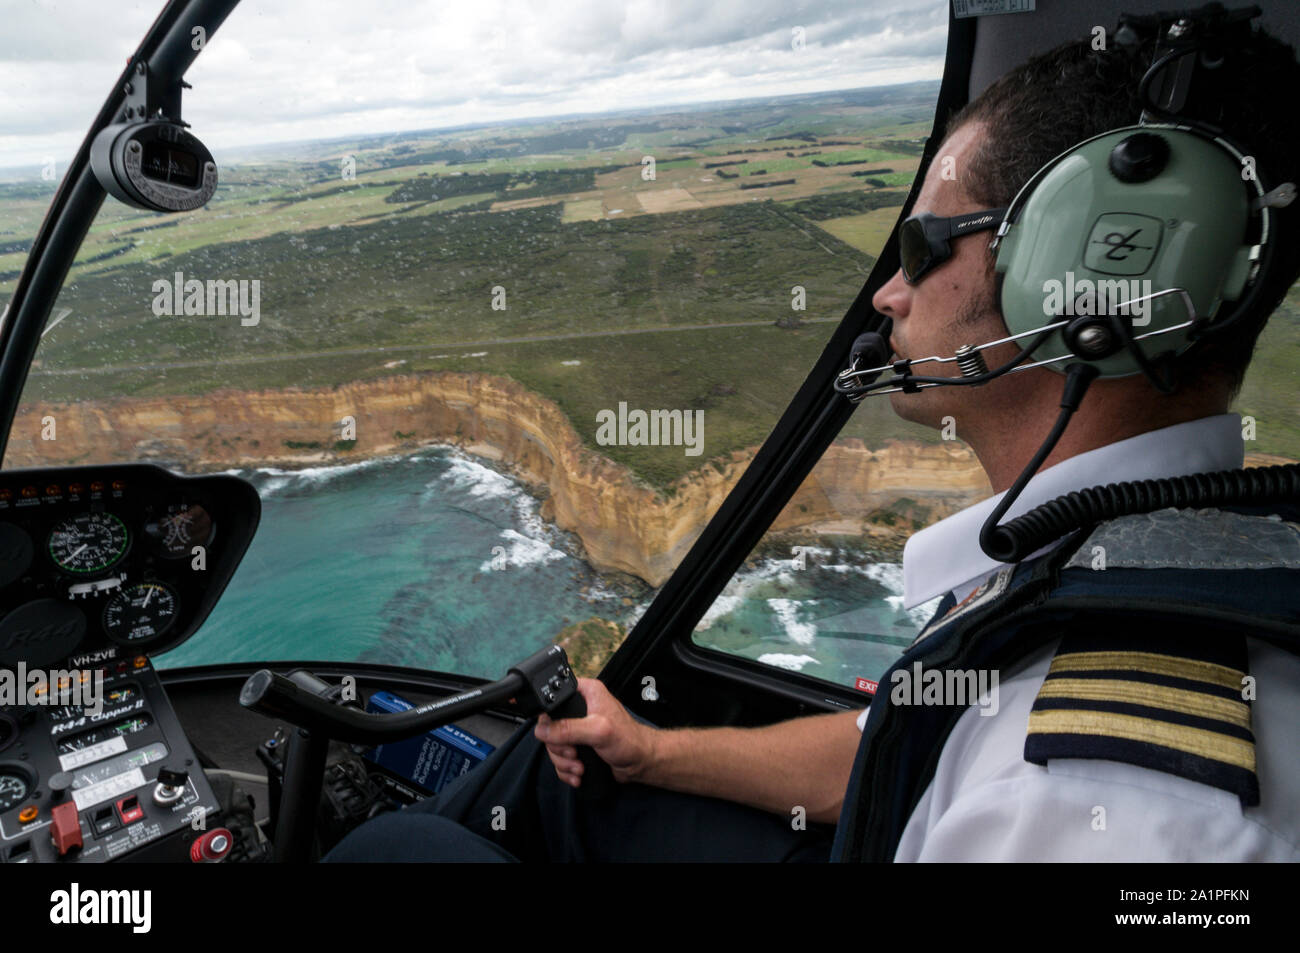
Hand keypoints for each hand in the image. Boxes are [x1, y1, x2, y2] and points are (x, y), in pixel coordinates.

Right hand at [534, 677, 655, 787]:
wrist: (641, 762)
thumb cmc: (630, 740)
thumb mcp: (598, 730)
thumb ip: (569, 729)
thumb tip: (543, 730)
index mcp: (586, 693)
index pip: (554, 698)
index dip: (550, 717)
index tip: (558, 733)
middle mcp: (580, 708)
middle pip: (550, 727)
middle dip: (559, 747)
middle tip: (574, 753)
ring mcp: (578, 728)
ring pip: (553, 745)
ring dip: (563, 761)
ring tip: (578, 766)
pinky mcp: (579, 745)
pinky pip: (560, 757)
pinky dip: (566, 769)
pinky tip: (578, 772)